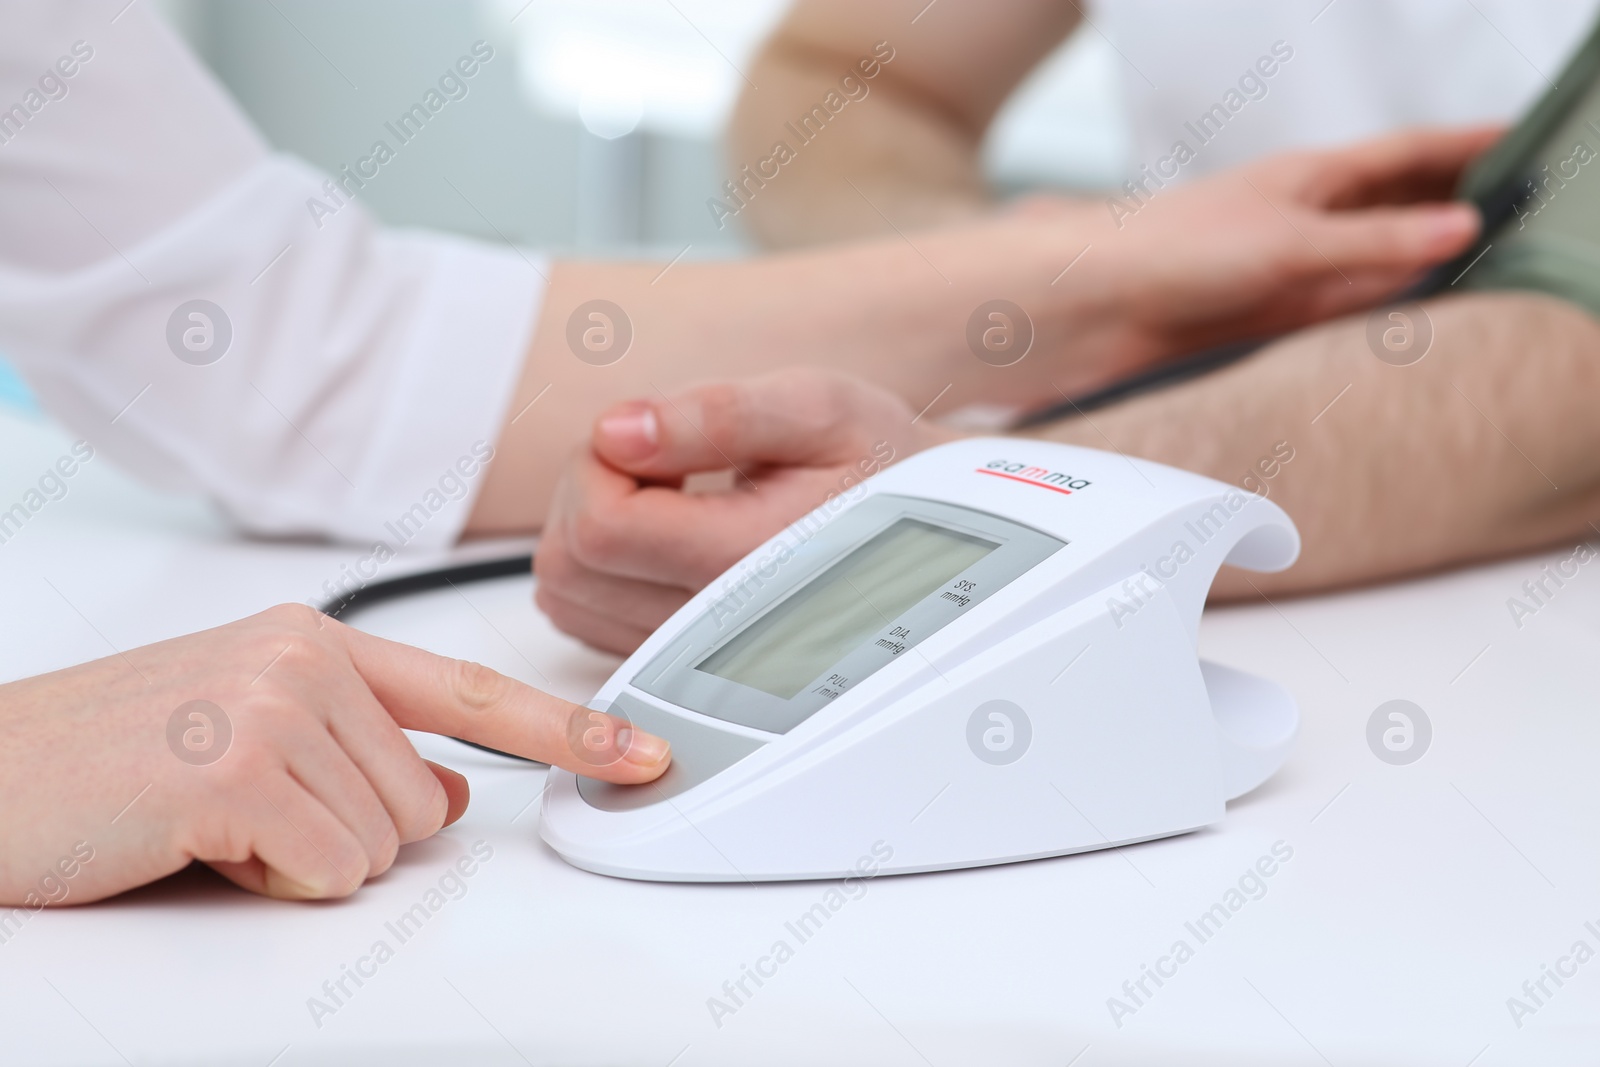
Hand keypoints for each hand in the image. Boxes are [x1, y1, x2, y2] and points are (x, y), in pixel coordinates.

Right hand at [0, 605, 669, 904]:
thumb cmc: (110, 758)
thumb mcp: (250, 735)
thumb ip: (364, 752)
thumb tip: (459, 791)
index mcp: (315, 639)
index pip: (471, 692)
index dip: (567, 732)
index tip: (641, 754)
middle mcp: (303, 656)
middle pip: (428, 802)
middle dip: (348, 834)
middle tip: (244, 812)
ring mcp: (271, 708)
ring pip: (383, 843)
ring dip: (302, 861)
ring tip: (211, 822)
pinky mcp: (235, 773)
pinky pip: (327, 871)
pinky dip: (270, 884)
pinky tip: (197, 843)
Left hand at [536, 369, 957, 653]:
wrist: (924, 526)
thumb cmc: (874, 464)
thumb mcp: (815, 408)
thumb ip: (714, 414)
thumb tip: (616, 431)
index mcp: (747, 565)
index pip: (600, 525)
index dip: (602, 459)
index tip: (659, 436)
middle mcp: (714, 629)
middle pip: (567, 563)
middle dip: (591, 487)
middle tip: (666, 460)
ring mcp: (688, 654)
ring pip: (564, 592)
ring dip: (591, 523)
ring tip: (672, 492)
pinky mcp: (670, 657)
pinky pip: (582, 612)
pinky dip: (600, 560)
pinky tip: (664, 528)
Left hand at [1036, 125, 1497, 367]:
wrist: (1096, 307)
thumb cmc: (1170, 251)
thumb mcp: (1291, 243)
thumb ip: (1374, 243)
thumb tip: (1459, 227)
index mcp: (1310, 178)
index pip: (1406, 154)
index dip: (1463, 146)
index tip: (1514, 142)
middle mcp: (1302, 219)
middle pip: (1395, 205)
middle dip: (1450, 203)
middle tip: (1513, 207)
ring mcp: (1288, 267)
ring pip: (1374, 259)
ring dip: (1419, 262)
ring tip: (1482, 262)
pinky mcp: (1268, 317)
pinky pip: (1342, 309)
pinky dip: (1379, 310)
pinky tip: (1408, 317)